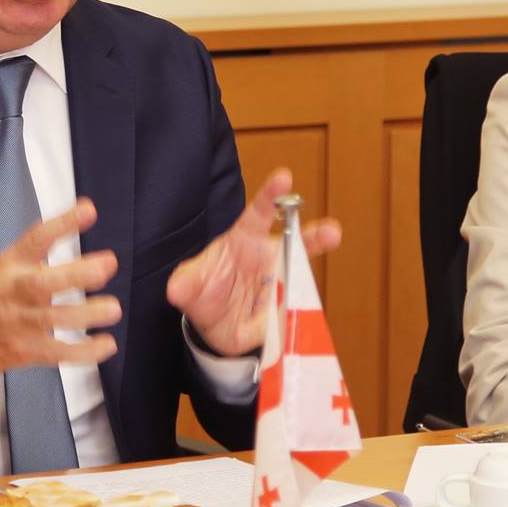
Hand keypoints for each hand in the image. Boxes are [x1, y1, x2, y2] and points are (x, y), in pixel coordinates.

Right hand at [0, 199, 120, 376]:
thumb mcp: (8, 263)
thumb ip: (43, 245)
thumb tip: (88, 210)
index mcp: (11, 265)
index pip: (35, 239)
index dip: (62, 224)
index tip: (90, 211)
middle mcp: (14, 292)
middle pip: (42, 283)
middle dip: (76, 275)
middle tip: (108, 264)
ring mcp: (19, 323)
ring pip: (53, 320)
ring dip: (86, 314)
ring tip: (113, 308)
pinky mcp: (26, 350)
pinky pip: (58, 353)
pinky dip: (84, 352)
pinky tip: (108, 344)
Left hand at [166, 169, 341, 358]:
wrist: (215, 328)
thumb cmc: (206, 290)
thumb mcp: (190, 284)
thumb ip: (186, 284)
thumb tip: (176, 290)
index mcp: (246, 239)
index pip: (260, 213)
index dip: (271, 195)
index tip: (284, 178)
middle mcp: (270, 258)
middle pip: (297, 243)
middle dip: (315, 236)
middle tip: (331, 232)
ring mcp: (282, 285)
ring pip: (302, 279)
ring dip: (310, 282)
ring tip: (326, 294)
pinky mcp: (286, 311)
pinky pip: (296, 313)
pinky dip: (300, 318)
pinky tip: (300, 322)